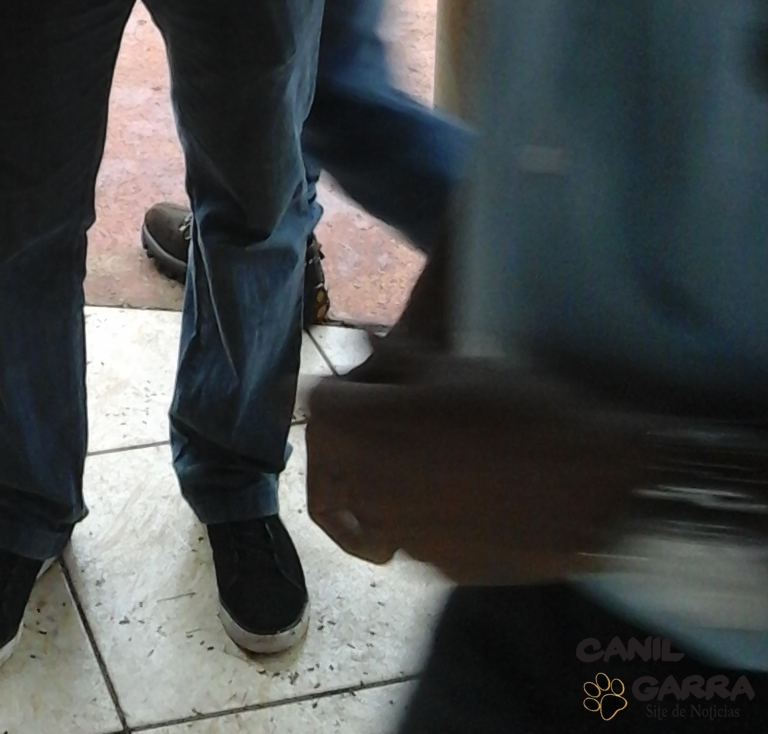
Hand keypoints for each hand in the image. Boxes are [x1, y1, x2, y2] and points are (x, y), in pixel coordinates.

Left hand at [305, 357, 647, 583]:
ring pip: (364, 508)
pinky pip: (407, 539)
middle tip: (389, 423)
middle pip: (333, 463)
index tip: (363, 388)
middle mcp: (373, 489)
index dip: (339, 393)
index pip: (318, 407)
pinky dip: (418, 518)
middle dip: (353, 440)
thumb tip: (365, 343)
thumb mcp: (456, 367)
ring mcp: (404, 536)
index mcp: (369, 431)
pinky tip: (460, 497)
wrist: (592, 485)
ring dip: (379, 483)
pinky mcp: (439, 568)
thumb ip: (398, 360)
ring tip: (420, 462)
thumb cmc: (524, 411)